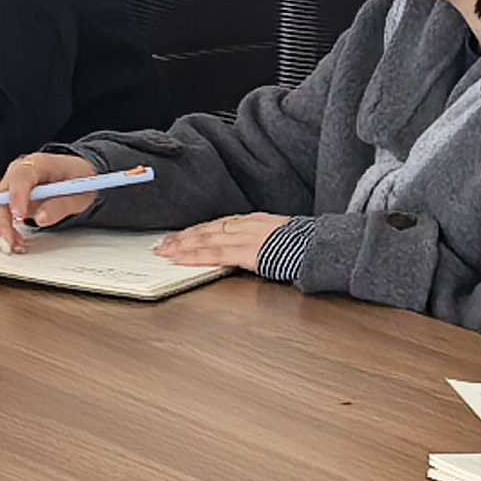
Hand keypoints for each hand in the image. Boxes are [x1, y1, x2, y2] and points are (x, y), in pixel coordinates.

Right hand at [0, 152, 99, 251]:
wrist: (77, 177)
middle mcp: (19, 174)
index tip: (19, 216)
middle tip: (9, 243)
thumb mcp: (79, 193)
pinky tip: (18, 242)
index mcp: (37, 164)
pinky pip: (3, 216)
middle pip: (1, 196)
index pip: (21, 176)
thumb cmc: (77, 180)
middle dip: (2, 221)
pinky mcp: (11, 201)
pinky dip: (8, 232)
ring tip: (17, 246)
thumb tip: (41, 219)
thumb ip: (60, 204)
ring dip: (3, 230)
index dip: (18, 196)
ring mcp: (13, 188)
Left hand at [153, 212, 291, 272]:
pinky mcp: (245, 252)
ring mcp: (243, 238)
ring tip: (164, 252)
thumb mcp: (280, 236)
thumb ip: (262, 239)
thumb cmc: (304, 244)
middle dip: (183, 237)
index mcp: (253, 221)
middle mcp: (244, 225)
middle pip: (207, 230)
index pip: (218, 225)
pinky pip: (214, 254)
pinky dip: (194, 256)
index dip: (198, 230)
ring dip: (182, 246)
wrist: (317, 246)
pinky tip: (180, 259)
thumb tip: (253, 247)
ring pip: (205, 239)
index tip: (182, 236)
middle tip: (163, 244)